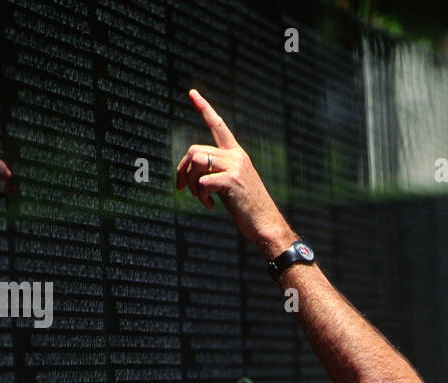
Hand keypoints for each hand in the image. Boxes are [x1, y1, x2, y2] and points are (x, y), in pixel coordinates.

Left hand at [175, 89, 293, 254]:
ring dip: (191, 184)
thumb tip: (188, 171)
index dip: (204, 108)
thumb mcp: (230, 183)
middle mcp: (236, 155)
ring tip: (201, 199)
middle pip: (194, 150)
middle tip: (183, 189)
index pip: (218, 125)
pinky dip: (200, 196)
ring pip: (196, 162)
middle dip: (183, 171)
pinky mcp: (232, 180)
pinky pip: (203, 181)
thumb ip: (214, 170)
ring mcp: (235, 166)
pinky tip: (210, 206)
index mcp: (236, 154)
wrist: (265, 224)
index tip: (192, 93)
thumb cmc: (247, 207)